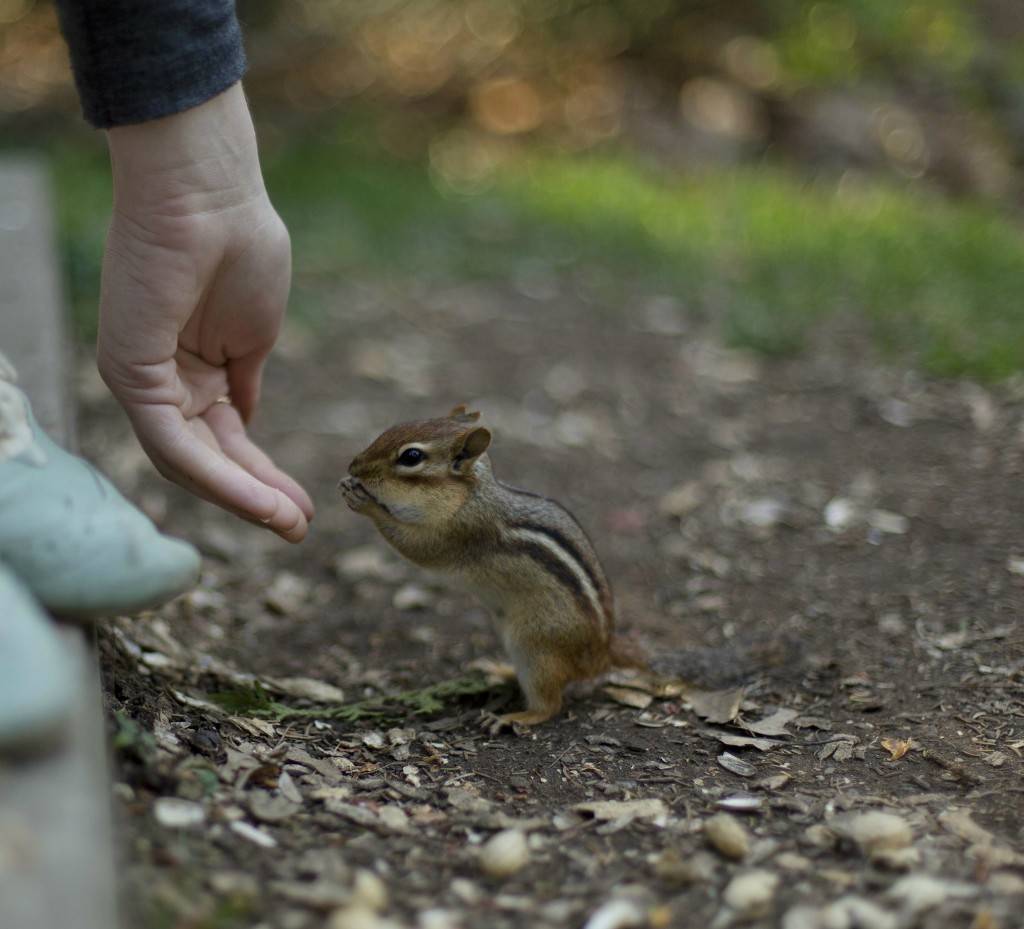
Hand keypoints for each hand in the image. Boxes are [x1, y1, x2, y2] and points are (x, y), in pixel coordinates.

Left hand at [98, 84, 313, 541]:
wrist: (213, 191)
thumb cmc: (241, 246)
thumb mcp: (254, 335)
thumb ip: (245, 382)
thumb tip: (249, 420)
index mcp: (192, 371)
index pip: (225, 441)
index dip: (264, 478)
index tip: (305, 506)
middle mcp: (162, 382)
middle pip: (209, 459)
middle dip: (256, 497)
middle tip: (299, 529)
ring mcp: (141, 380)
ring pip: (191, 462)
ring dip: (242, 498)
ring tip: (290, 525)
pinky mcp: (129, 373)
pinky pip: (174, 441)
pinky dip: (219, 475)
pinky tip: (261, 499)